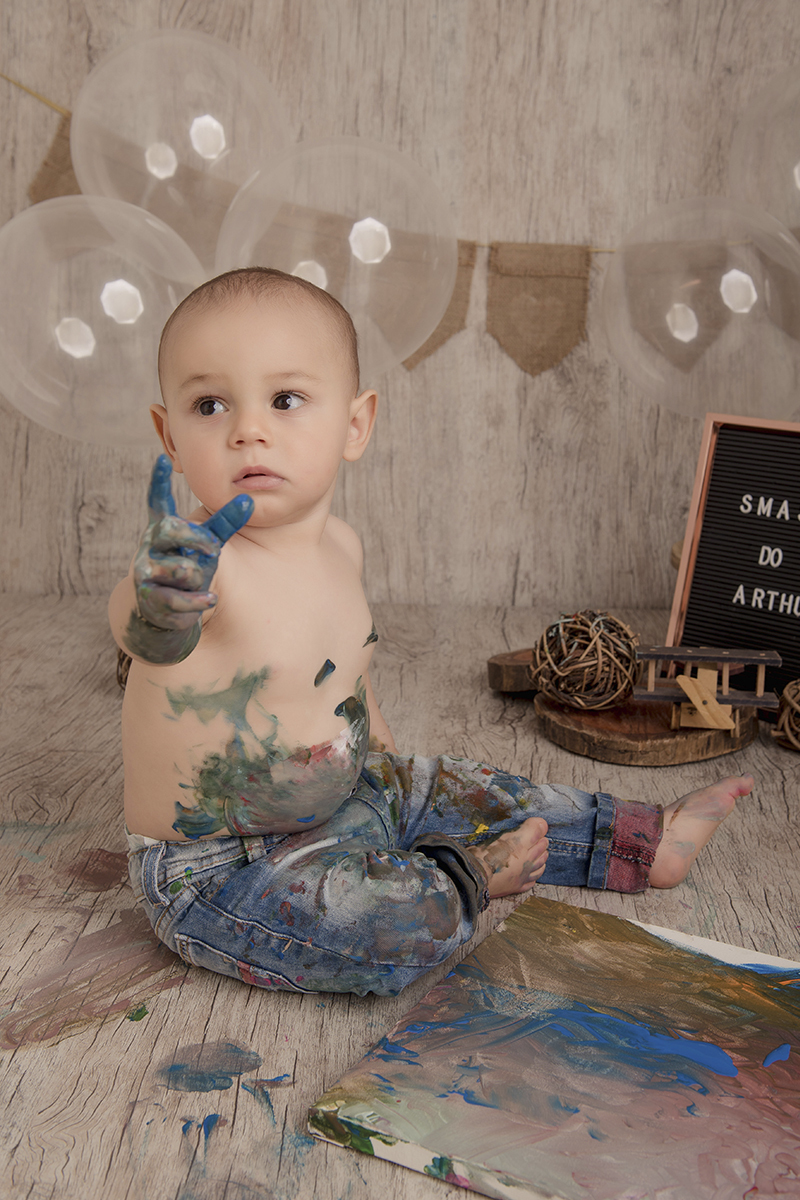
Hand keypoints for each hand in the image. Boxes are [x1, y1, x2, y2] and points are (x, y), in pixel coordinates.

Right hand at [134, 455, 252, 630]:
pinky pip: (179, 598)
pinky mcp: (151, 598)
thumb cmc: (189, 567)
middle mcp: (151, 546)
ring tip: (197, 580)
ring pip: (180, 568)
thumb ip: (225, 523)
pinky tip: (209, 599)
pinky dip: (198, 600)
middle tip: (213, 549)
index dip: (159, 482)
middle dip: (195, 538)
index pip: (158, 502)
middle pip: (169, 529)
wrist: (162, 611)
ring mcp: (147, 571)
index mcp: (163, 528)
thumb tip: (248, 500)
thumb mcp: (208, 544)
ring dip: (197, 575)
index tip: (163, 460)